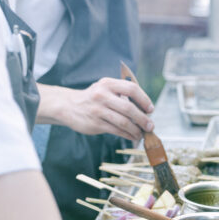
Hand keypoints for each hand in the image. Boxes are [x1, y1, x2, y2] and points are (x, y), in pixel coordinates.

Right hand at [37, 78, 153, 139]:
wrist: (68, 106)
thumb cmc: (92, 98)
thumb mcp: (104, 88)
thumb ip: (121, 94)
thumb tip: (145, 109)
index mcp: (108, 84)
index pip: (132, 89)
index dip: (144, 99)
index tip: (150, 109)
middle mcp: (102, 95)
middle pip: (129, 108)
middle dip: (143, 119)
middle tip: (150, 126)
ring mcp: (98, 110)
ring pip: (124, 122)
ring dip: (136, 130)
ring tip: (142, 133)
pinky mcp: (95, 123)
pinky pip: (116, 130)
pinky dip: (127, 134)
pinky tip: (133, 136)